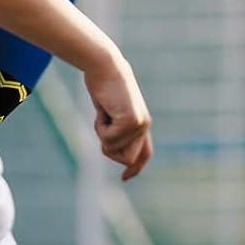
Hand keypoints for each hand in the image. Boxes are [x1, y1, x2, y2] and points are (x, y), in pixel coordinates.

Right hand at [84, 53, 152, 180]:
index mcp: (142, 124)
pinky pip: (109, 139)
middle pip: (127, 159)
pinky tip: (104, 110)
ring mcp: (140, 125)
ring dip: (103, 135)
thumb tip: (110, 144)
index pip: (144, 153)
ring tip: (104, 114)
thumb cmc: (103, 84)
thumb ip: (114, 125)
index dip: (136, 168)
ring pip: (115, 151)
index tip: (125, 178)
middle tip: (103, 125)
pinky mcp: (131, 122)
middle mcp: (145, 126)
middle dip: (110, 148)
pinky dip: (100, 127)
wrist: (105, 66)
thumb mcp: (108, 109)